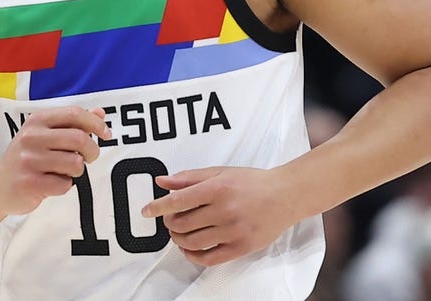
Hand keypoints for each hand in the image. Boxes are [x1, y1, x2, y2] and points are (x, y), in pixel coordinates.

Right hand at [0, 107, 110, 216]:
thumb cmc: (26, 158)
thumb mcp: (44, 134)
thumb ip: (71, 123)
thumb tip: (100, 113)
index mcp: (37, 121)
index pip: (74, 114)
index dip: (95, 123)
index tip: (106, 133)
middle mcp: (31, 137)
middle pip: (80, 139)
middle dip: (92, 151)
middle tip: (88, 158)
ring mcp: (30, 161)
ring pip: (75, 164)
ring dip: (76, 172)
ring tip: (63, 172)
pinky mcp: (30, 183)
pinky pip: (65, 185)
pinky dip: (64, 186)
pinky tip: (51, 184)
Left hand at [141, 166, 296, 265]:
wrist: (284, 196)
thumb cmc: (251, 182)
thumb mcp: (220, 172)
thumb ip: (189, 178)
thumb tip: (162, 182)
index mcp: (218, 188)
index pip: (179, 200)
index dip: (158, 207)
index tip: (146, 211)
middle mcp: (225, 210)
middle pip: (182, 223)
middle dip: (169, 223)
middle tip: (170, 219)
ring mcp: (233, 231)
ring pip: (192, 243)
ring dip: (178, 239)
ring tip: (178, 233)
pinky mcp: (241, 247)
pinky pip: (209, 259)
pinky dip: (193, 256)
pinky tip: (189, 249)